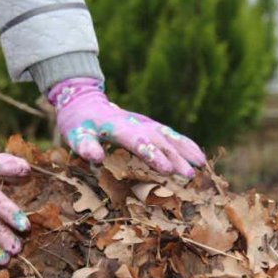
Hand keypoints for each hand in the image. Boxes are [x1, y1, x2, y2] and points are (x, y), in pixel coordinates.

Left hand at [49, 77, 205, 177]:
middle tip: (189, 175)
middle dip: (175, 158)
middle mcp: (136, 123)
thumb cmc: (79, 123)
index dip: (152, 155)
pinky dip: (186, 144)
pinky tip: (199, 157)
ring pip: (169, 136)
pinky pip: (171, 134)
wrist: (85, 102)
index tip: (167, 169)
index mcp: (117, 127)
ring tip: (202, 165)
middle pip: (158, 140)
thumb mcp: (75, 135)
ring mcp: (145, 123)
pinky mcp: (150, 125)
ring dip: (186, 150)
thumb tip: (95, 158)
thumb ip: (85, 146)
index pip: (137, 141)